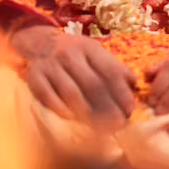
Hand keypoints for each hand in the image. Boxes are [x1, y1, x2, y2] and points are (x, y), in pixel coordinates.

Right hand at [10, 25, 135, 130]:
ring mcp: (50, 65)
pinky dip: (60, 109)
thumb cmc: (74, 52)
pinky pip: (47, 96)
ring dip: (87, 112)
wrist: (39, 42)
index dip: (121, 91)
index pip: (109, 71)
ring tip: (100, 127)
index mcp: (89, 48)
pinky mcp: (33, 76)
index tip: (130, 109)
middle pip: (92, 84)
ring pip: (71, 92)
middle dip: (108, 107)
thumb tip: (135, 83)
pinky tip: (72, 119)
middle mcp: (70, 54)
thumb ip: (114, 66)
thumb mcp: (95, 52)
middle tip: (118, 124)